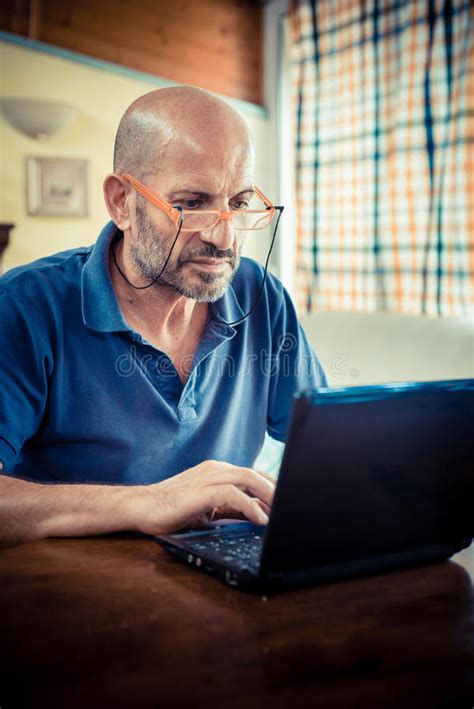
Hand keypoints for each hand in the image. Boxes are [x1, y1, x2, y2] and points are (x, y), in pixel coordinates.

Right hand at [129, 460, 275, 535]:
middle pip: (255, 474)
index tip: (288, 503)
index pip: (254, 475)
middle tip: (292, 507)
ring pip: (247, 478)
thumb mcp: (209, 509)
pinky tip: (260, 520)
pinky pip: (231, 494)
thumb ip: (232, 509)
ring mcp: (207, 478)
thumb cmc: (173, 509)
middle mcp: (216, 470)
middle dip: (276, 490)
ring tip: (282, 511)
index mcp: (218, 472)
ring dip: (269, 495)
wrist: (142, 507)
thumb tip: (260, 517)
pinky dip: (249, 506)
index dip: (273, 488)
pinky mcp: (200, 491)